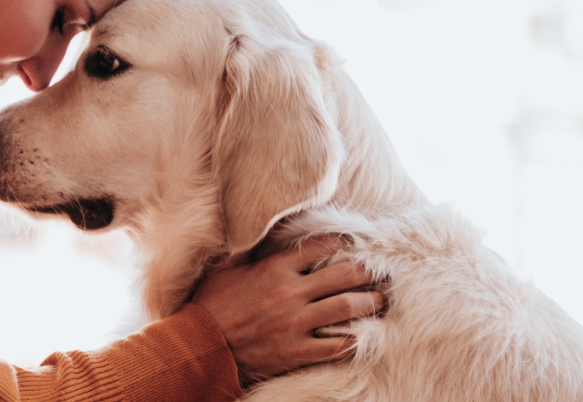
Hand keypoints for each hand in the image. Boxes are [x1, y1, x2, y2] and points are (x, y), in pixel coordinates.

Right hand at [191, 235, 383, 381]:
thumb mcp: (226, 268)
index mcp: (274, 268)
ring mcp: (296, 324)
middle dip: (368, 271)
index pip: (320, 246)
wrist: (200, 347)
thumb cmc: (209, 305)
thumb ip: (250, 252)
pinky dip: (355, 340)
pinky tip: (366, 335)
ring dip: (370, 302)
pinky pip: (336, 346)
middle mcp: (290, 293)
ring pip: (347, 307)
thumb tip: (261, 230)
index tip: (357, 240)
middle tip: (383, 271)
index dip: (344, 240)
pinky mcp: (297, 351)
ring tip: (381, 300)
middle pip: (344, 275)